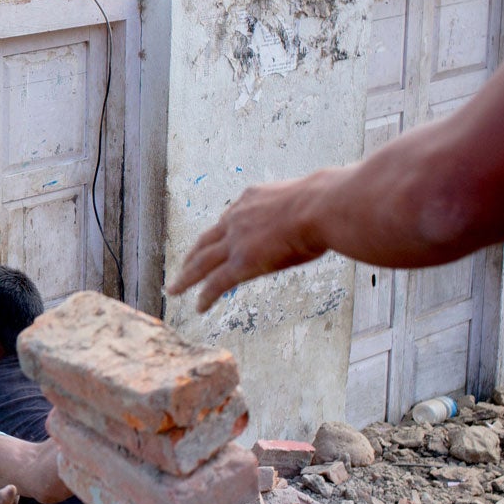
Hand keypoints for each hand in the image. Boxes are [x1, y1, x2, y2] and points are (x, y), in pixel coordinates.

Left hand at [168, 171, 337, 311]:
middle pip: (207, 240)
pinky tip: (198, 306)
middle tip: (184, 265)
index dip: (221, 232)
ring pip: (202, 262)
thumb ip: (302, 204)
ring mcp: (236, 240)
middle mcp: (237, 218)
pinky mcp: (241, 262)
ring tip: (176, 289)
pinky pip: (217, 283)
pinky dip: (205, 295)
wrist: (321, 207)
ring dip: (187, 277)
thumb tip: (323, 205)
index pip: (230, 218)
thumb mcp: (307, 196)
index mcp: (252, 199)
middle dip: (193, 255)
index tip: (216, 240)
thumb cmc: (327, 202)